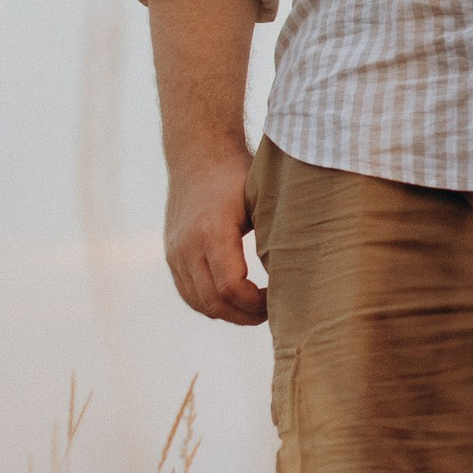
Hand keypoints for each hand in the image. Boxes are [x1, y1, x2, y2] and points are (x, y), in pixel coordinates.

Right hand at [164, 149, 266, 325]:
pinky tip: (234, 301)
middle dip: (245, 316)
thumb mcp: (261, 200)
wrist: (198, 156)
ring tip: (255, 310)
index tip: (276, 299)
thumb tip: (301, 271)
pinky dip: (211, 304)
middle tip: (271, 312)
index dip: (255, 304)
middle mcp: (187, 246)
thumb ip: (273, 235)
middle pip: (214, 302)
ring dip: (228, 313)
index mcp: (212, 231)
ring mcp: (175, 252)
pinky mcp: (171, 255)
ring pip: (199, 303)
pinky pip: (188, 293)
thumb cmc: (237, 175)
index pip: (231, 288)